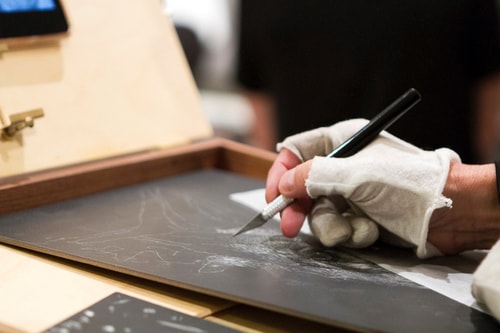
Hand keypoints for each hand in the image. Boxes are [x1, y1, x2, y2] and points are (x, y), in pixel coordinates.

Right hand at [266, 119, 460, 257]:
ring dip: (334, 226)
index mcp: (342, 142)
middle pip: (301, 187)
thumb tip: (283, 184)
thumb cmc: (408, 183)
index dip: (280, 172)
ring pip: (318, 214)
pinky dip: (353, 233)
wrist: (450, 213)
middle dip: (299, 210)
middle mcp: (342, 166)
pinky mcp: (359, 216)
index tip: (274, 196)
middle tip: (289, 228)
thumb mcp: (356, 175)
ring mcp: (350, 193)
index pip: (297, 151)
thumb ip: (314, 176)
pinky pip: (338, 228)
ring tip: (356, 229)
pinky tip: (372, 231)